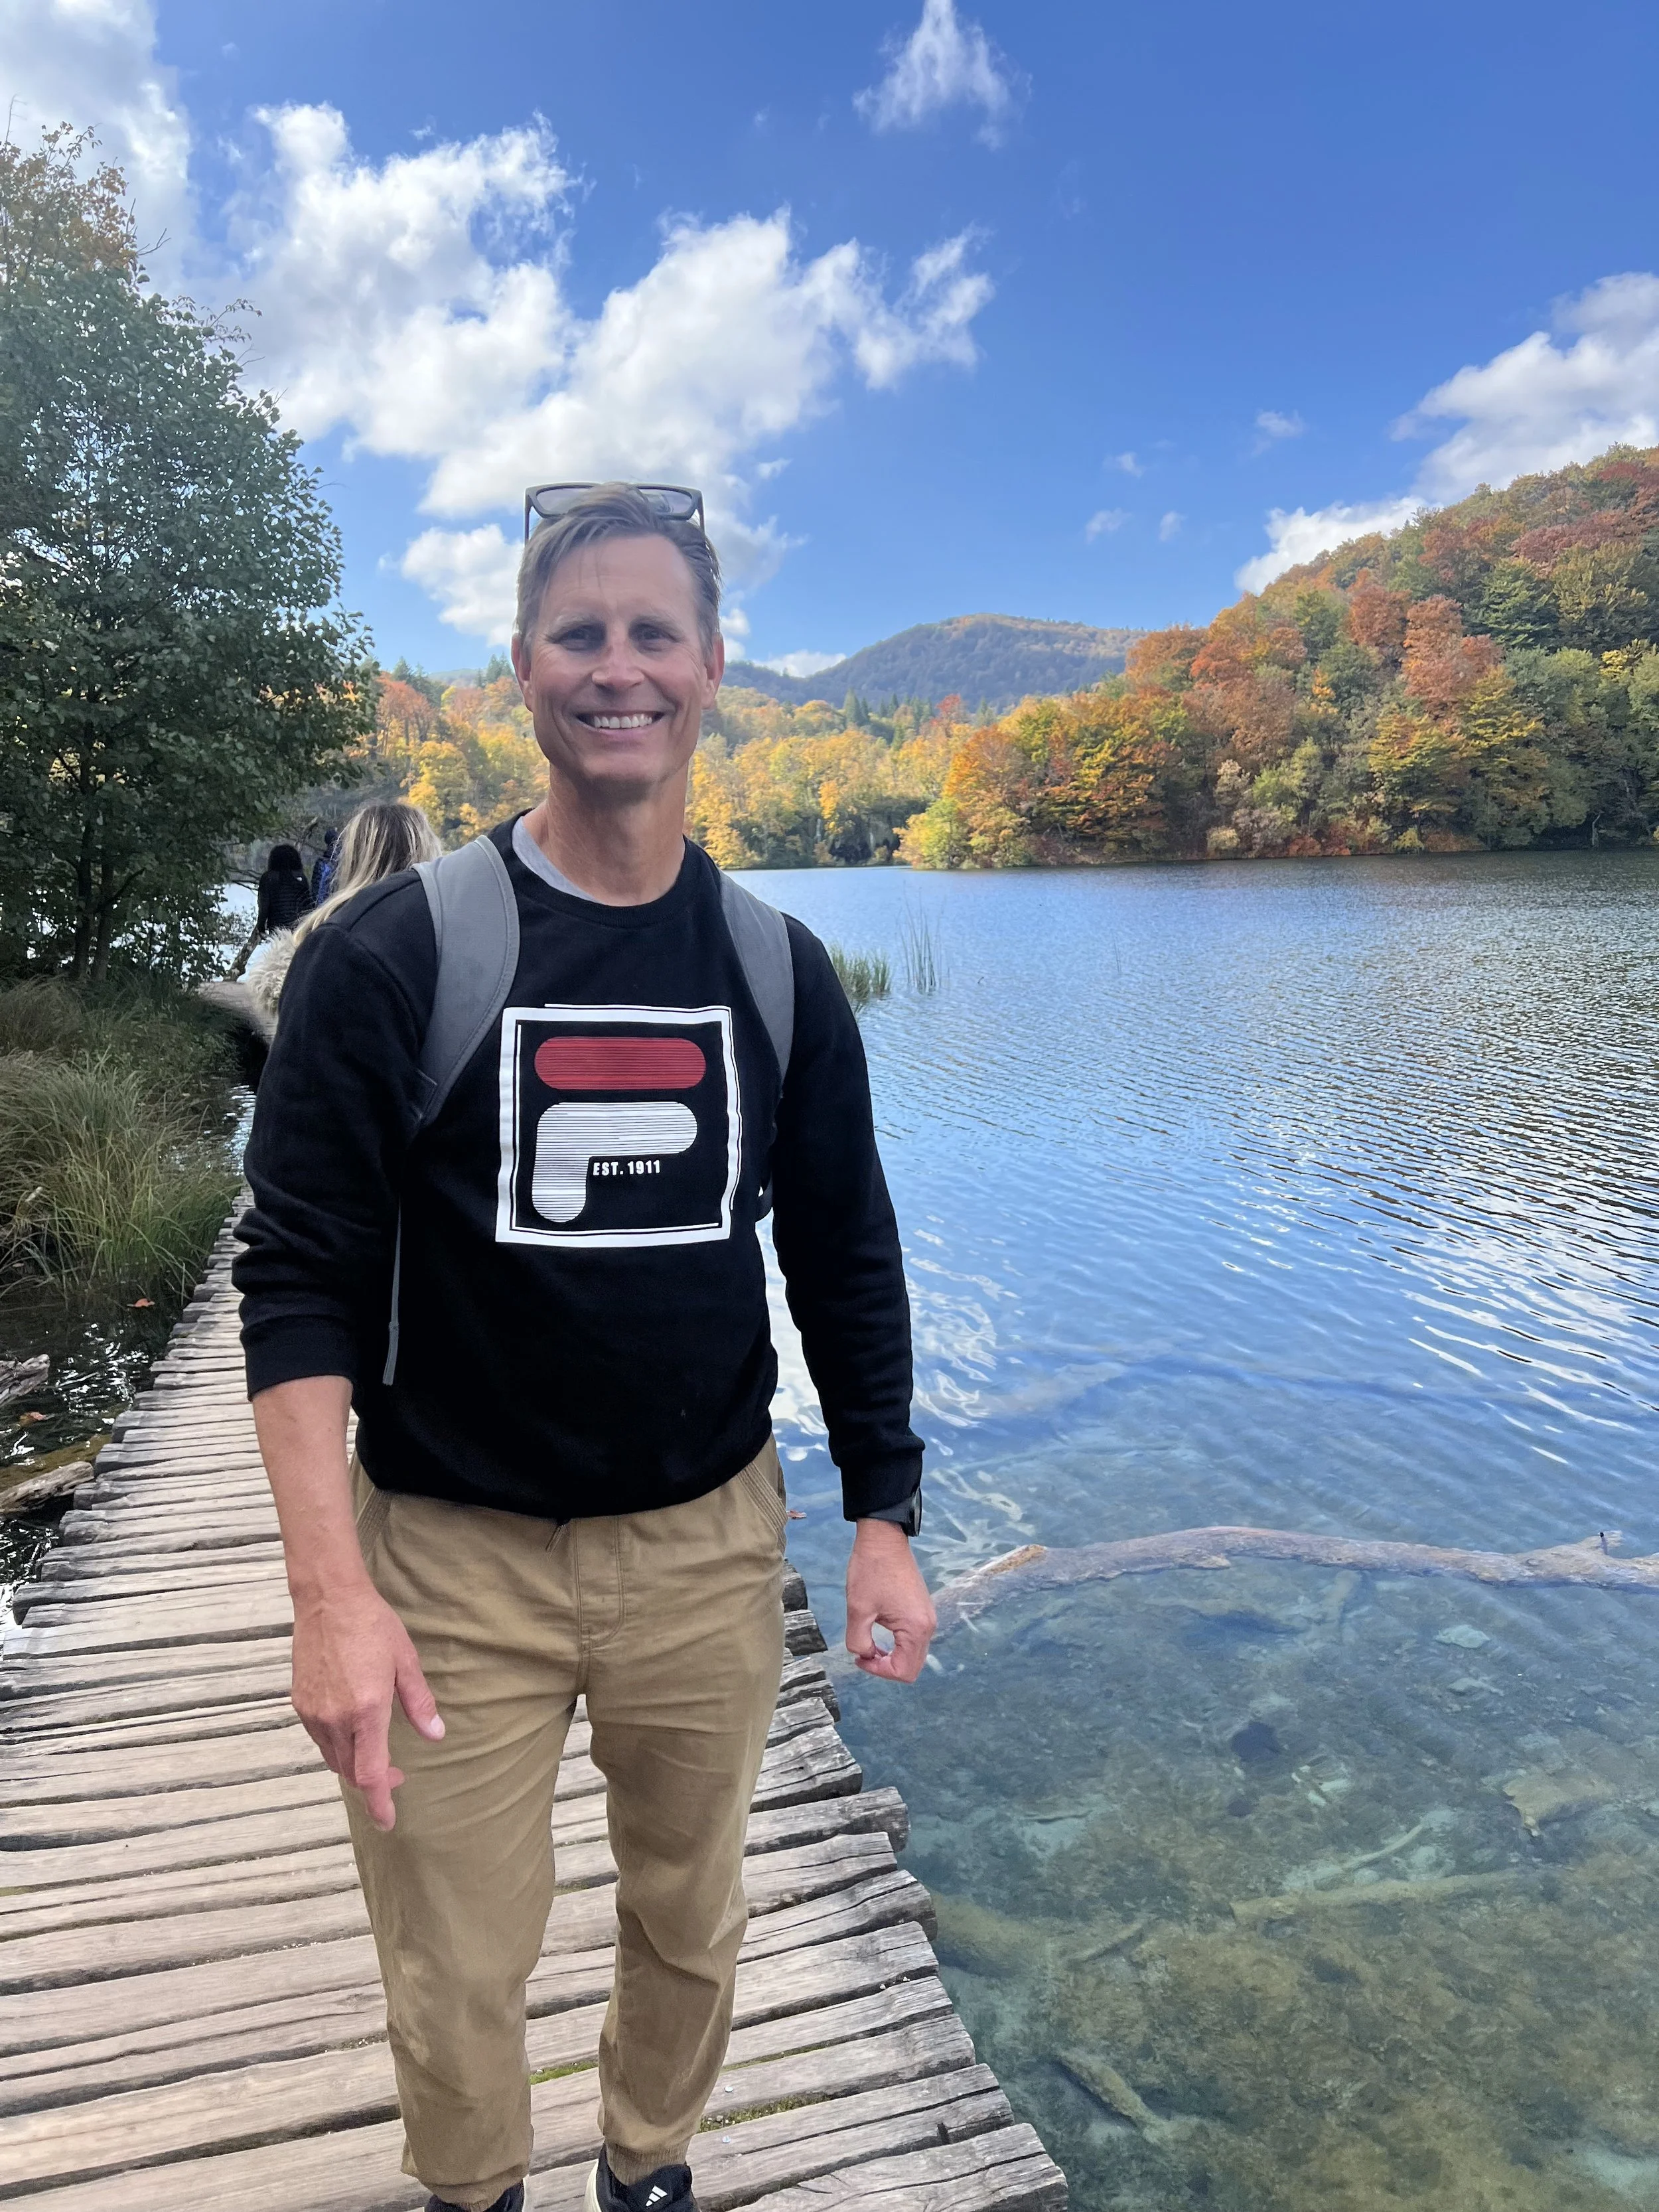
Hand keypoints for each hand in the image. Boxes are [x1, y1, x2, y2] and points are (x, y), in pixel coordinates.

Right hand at [290, 1578, 443, 1830]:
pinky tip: (353, 1730)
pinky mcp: (300, 1703)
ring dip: (354, 1765)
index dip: (380, 1802)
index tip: (387, 1822)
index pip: (370, 1774)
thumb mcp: (406, 1661)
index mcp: (366, 1711)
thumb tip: (436, 1734)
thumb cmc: (372, 1625)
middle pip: (351, 1772)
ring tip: (376, 1754)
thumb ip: (420, 1703)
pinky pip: (320, 1739)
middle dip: (373, 1782)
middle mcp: (335, 1718)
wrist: (328, 1600)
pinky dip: (337, 1746)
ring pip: (333, 1758)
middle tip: (397, 1775)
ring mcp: (314, 1712)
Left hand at [845, 1518, 935, 1682]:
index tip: (860, 1658)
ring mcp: (927, 1617)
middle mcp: (928, 1626)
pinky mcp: (921, 1609)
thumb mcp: (858, 1610)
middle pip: (912, 1666)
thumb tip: (865, 1654)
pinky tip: (880, 1633)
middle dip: (886, 1666)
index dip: (879, 1671)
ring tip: (869, 1645)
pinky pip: (913, 1639)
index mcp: (916, 1628)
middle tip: (864, 1654)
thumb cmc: (871, 1571)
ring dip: (892, 1656)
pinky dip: (897, 1644)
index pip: (905, 1672)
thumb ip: (859, 1641)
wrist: (884, 1539)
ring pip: (913, 1653)